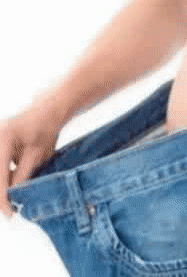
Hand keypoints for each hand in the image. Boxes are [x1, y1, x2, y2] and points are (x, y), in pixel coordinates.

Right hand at [0, 103, 62, 217]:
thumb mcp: (38, 154)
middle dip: (0, 192)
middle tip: (9, 210)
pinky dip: (2, 175)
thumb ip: (23, 174)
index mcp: (4, 139)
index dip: (2, 197)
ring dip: (2, 183)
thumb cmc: (45, 130)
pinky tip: (11, 183)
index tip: (9, 213)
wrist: (46, 110)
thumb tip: (13, 196)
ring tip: (11, 199)